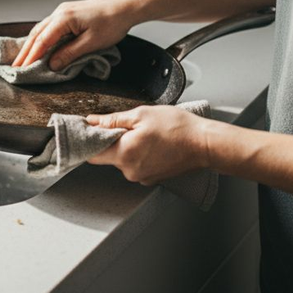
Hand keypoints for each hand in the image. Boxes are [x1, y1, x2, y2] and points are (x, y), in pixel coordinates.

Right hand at [12, 0, 140, 69]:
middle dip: (25, 52)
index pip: (42, 41)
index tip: (22, 69)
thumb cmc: (112, 23)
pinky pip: (50, 27)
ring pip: (42, 29)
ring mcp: (64, 11)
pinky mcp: (69, 13)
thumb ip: (70, 54)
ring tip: (23, 59)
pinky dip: (41, 38)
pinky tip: (39, 45)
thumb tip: (52, 64)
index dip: (31, 56)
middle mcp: (60, 12)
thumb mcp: (91, 43)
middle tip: (15, 67)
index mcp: (64, 18)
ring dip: (32, 44)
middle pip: (37, 34)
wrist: (125, 6)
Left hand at [85, 106, 211, 185]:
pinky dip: (139, 154)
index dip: (88, 140)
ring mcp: (140, 177)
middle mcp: (129, 171)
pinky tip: (153, 144)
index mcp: (124, 153)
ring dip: (127, 146)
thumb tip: (92, 122)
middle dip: (113, 140)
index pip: (91, 153)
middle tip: (129, 126)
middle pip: (107, 156)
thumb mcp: (142, 115)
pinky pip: (135, 165)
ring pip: (122, 160)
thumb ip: (113, 120)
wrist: (203, 144)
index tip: (89, 130)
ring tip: (147, 134)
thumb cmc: (178, 127)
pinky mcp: (150, 178)